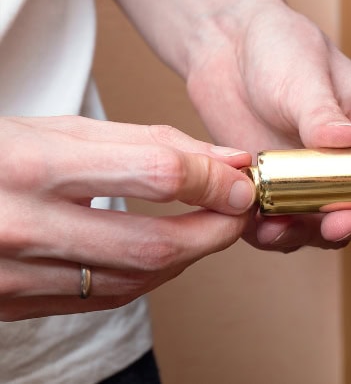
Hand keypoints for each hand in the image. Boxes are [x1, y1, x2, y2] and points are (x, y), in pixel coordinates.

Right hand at [0, 116, 254, 320]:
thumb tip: (228, 162)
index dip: (214, 179)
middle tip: (239, 212)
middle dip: (216, 231)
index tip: (241, 180)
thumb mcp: (62, 130)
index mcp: (31, 165)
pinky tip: (167, 254)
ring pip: (137, 280)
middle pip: (156, 244)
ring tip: (208, 228)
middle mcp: (23, 226)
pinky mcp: (15, 305)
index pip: (156, 174)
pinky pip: (106, 300)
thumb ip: (149, 144)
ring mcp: (15, 276)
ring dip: (189, 257)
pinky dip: (151, 277)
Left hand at [185, 0, 350, 251]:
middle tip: (341, 222)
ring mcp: (321, 184)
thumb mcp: (306, 75)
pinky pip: (287, 228)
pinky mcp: (283, 195)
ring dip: (317, 235)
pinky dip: (277, 235)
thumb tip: (350, 139)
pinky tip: (262, 225)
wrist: (227, 49)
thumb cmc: (281, 47)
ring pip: (333, 227)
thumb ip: (324, 114)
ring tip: (291, 225)